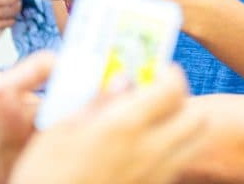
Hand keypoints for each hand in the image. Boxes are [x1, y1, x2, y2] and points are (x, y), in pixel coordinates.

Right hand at [10, 65, 204, 183]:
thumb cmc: (45, 177)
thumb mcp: (60, 130)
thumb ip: (98, 101)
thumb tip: (123, 79)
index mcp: (124, 127)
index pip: (173, 90)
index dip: (171, 74)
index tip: (159, 70)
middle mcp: (149, 153)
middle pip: (198, 119)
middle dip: (184, 101)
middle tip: (161, 93)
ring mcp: (155, 177)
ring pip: (193, 146)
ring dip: (184, 127)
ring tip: (156, 121)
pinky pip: (177, 167)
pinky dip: (172, 152)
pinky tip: (143, 149)